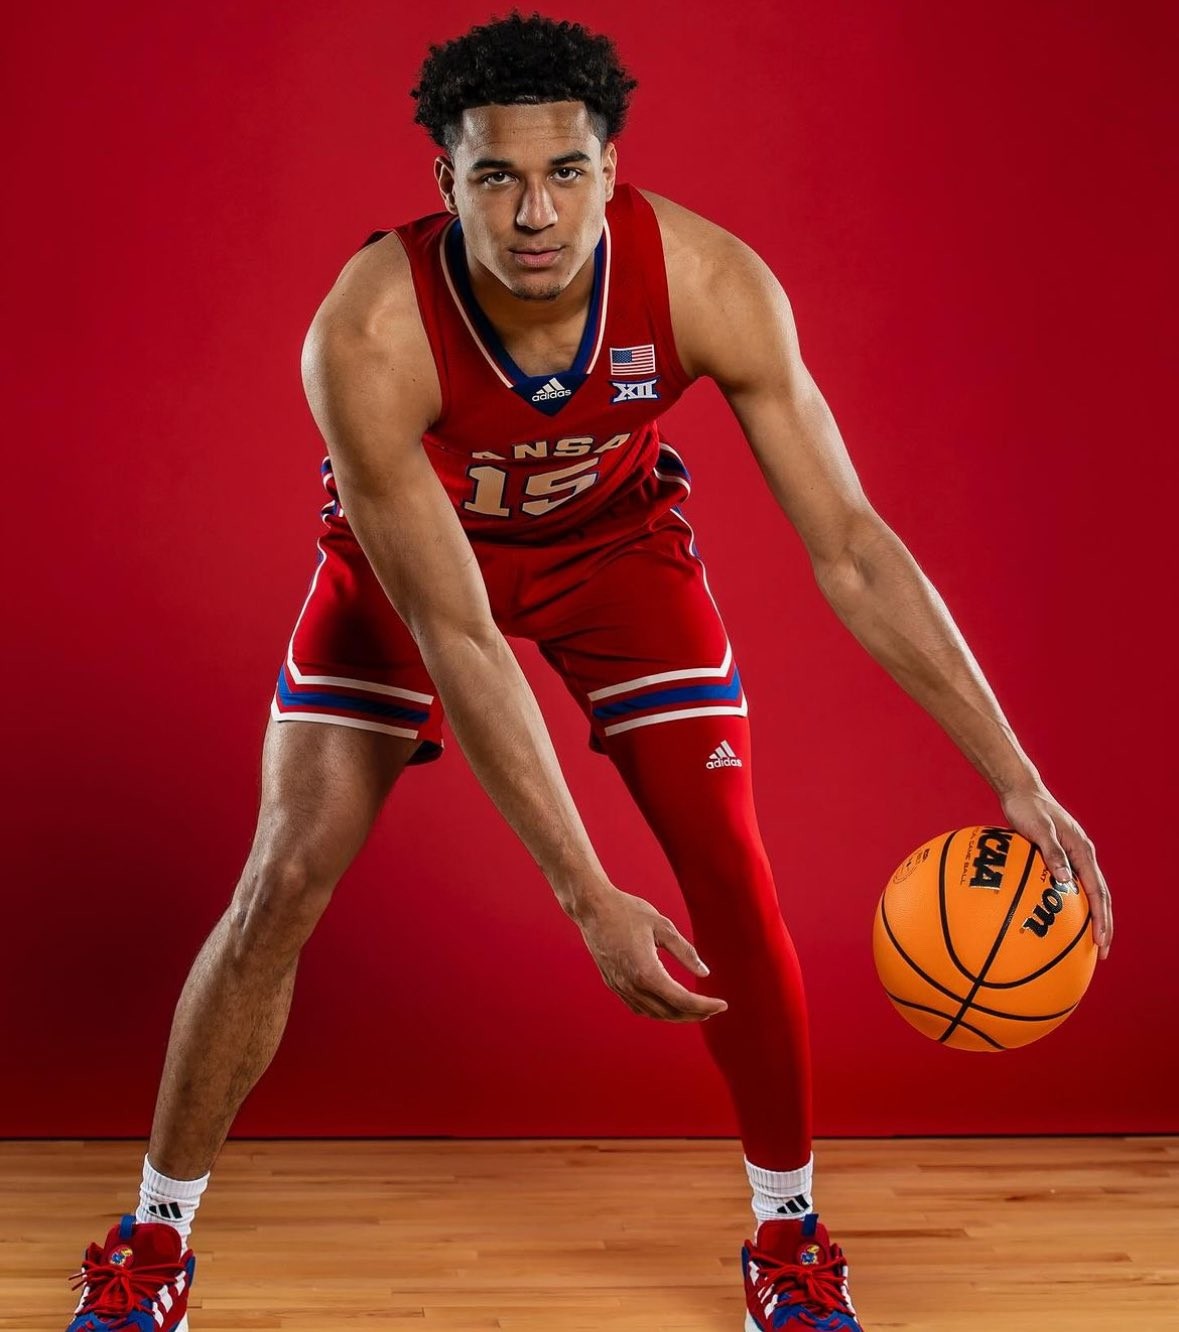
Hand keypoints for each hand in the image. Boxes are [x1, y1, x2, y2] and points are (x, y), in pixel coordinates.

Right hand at [573, 886, 728, 1020]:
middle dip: (694, 1014)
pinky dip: (658, 1011)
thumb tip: (705, 973)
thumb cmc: (628, 911)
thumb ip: (685, 952)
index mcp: (646, 972)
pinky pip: (639, 1007)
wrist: (593, 908)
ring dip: (676, 1015)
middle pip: (669, 1012)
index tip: (723, 1004)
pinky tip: (668, 1005)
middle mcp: (632, 986)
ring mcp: (620, 987)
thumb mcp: (663, 926)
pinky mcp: (613, 984)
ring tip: (695, 1010)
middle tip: (713, 1010)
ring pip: (653, 1013)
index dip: (705, 1005)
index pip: (682, 1000)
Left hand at [999, 785, 1112, 960]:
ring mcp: (1071, 856)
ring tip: (1085, 941)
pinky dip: (1069, 903)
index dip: (1102, 918)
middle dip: (1102, 925)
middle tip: (1100, 952)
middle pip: (1099, 897)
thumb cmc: (1028, 807)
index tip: (1101, 941)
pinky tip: (1057, 917)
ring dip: (1089, 917)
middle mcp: (1081, 855)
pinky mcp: (1058, 856)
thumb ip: (1052, 852)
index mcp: (1082, 850)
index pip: (1098, 892)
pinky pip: (1067, 884)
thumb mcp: (1039, 828)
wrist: (1020, 790)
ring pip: (1086, 892)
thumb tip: (1065, 880)